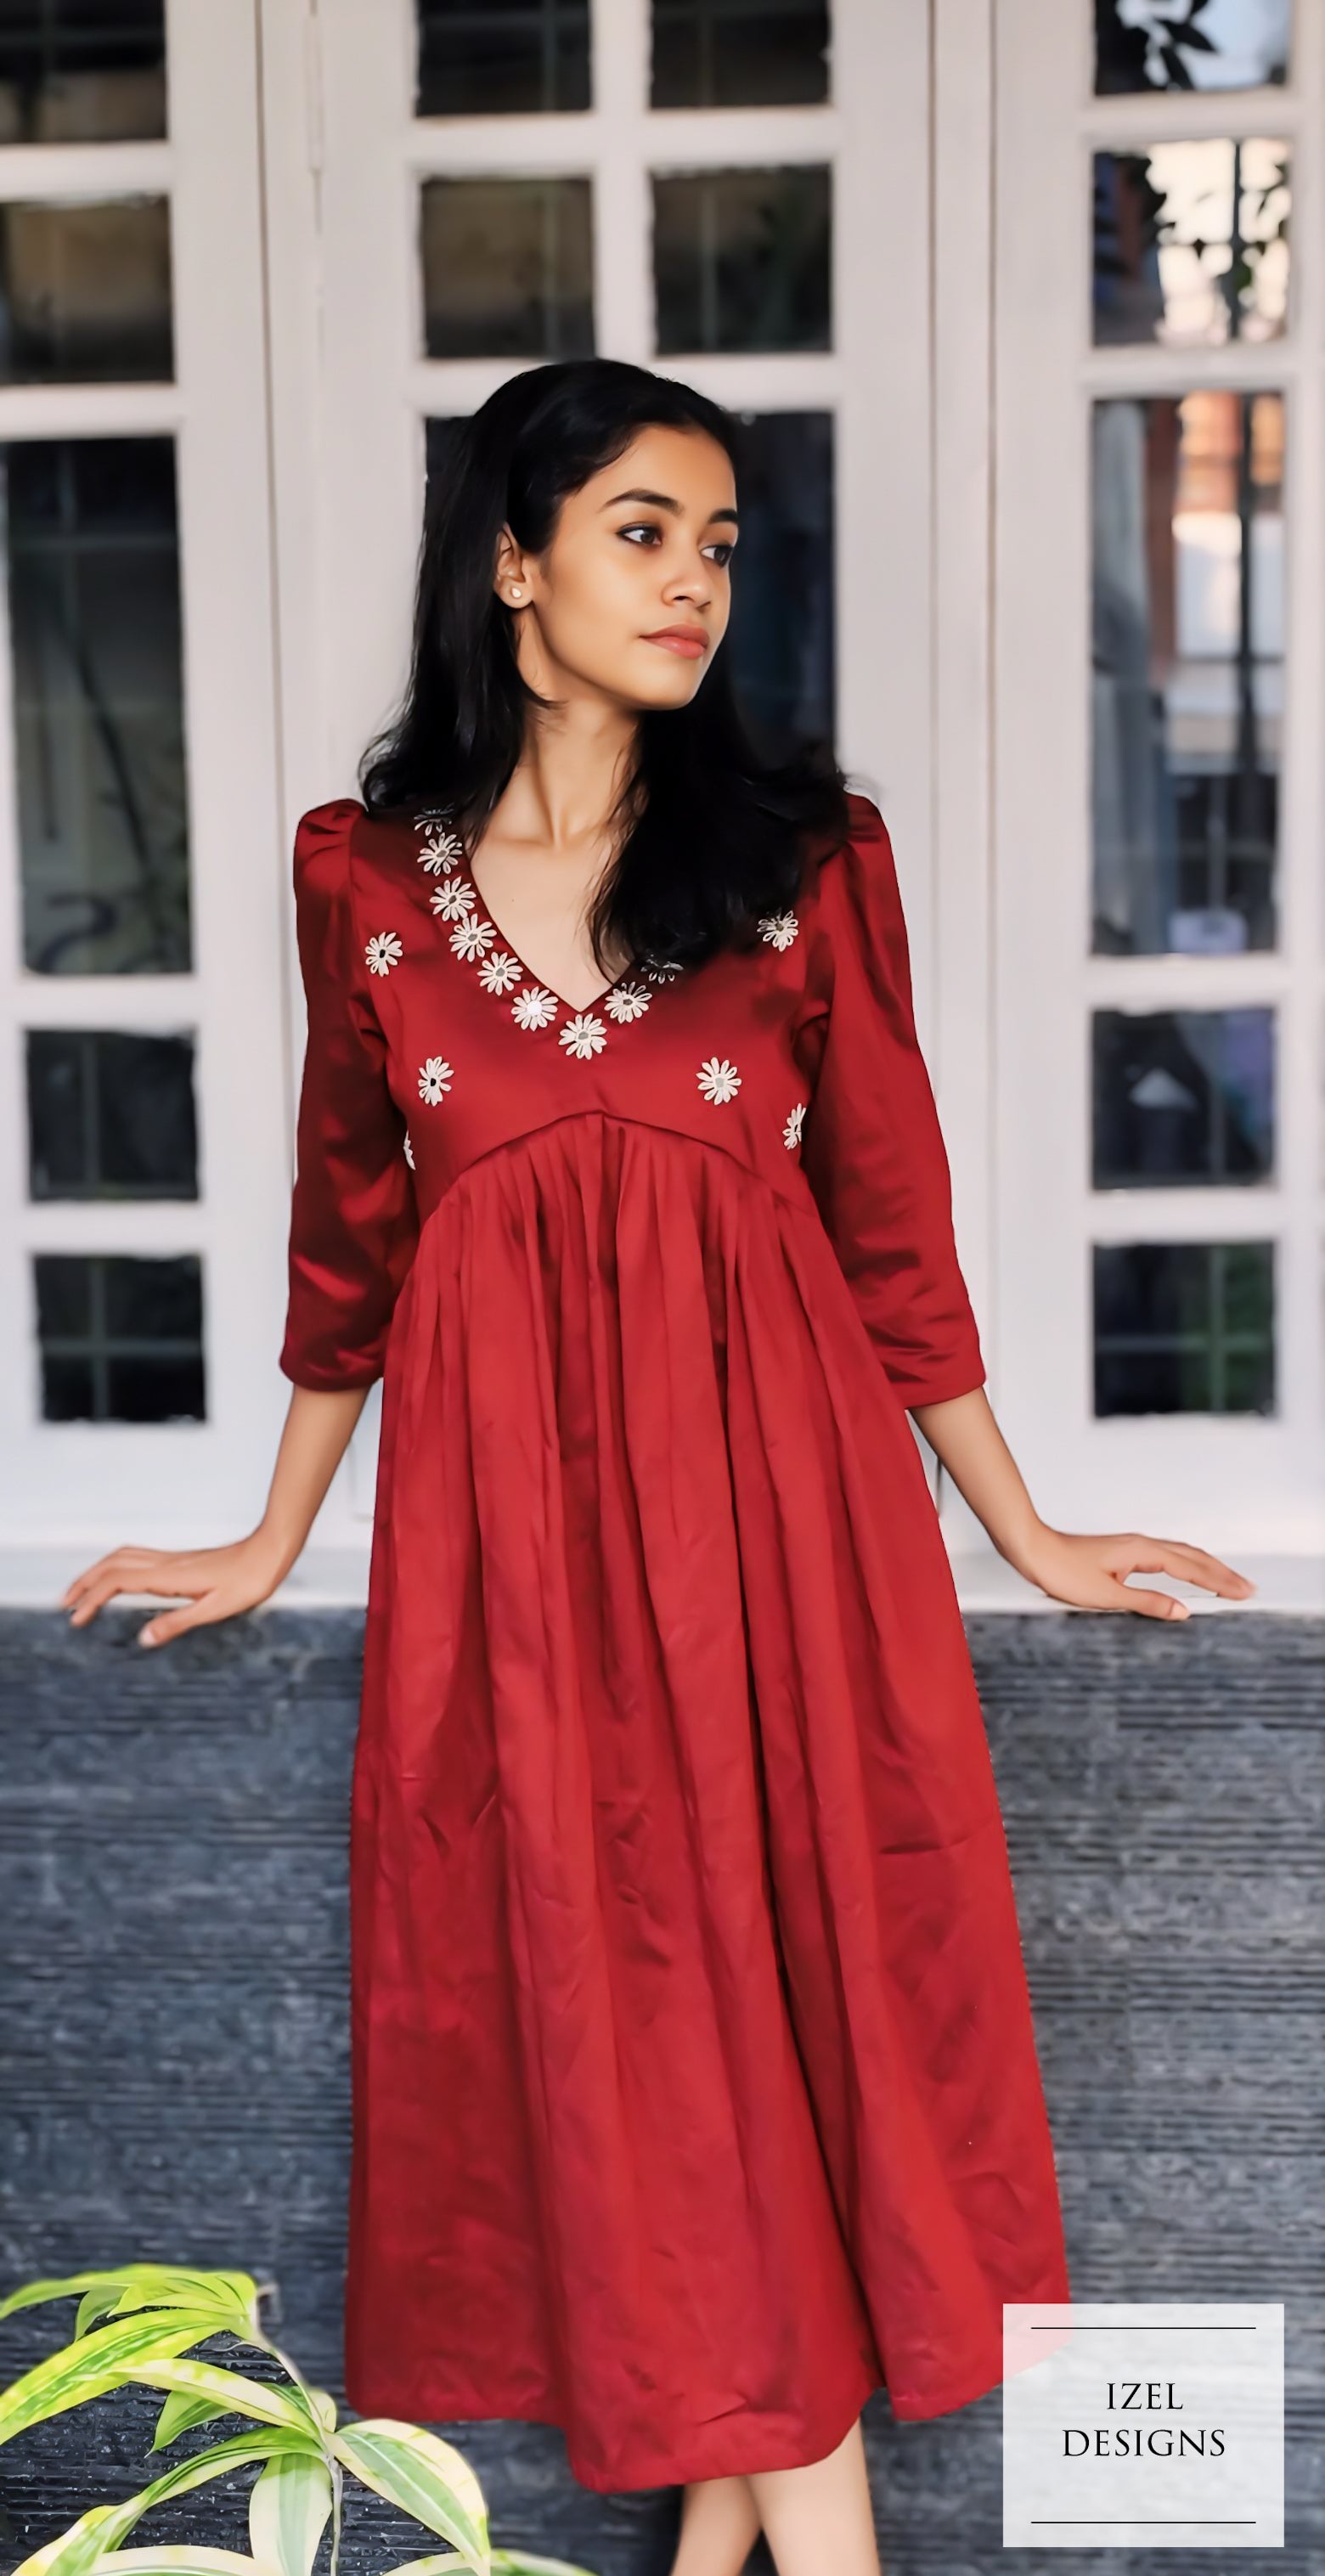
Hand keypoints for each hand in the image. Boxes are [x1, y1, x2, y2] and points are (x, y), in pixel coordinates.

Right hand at [59, 1529, 293, 1647]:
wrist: (270, 1551)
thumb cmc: (249, 1581)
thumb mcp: (215, 1609)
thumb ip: (177, 1623)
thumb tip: (142, 1640)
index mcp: (168, 1576)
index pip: (116, 1583)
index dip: (92, 1599)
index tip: (76, 1619)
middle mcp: (165, 1563)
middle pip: (111, 1565)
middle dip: (84, 1582)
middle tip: (65, 1604)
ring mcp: (171, 1559)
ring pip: (122, 1557)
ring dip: (97, 1571)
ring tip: (82, 1590)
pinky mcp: (180, 1560)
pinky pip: (137, 1558)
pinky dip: (116, 1567)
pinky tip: (119, 1580)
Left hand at [1012, 1523, 1256, 1620]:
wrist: (1034, 1550)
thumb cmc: (1062, 1571)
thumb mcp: (1106, 1595)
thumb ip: (1147, 1603)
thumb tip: (1183, 1611)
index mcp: (1142, 1552)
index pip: (1191, 1568)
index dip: (1219, 1581)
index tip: (1243, 1592)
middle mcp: (1142, 1544)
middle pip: (1193, 1557)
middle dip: (1221, 1573)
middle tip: (1247, 1588)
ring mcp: (1133, 1546)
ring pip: (1181, 1554)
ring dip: (1206, 1567)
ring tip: (1227, 1580)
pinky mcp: (1124, 1551)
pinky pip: (1166, 1556)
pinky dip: (1186, 1564)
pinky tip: (1187, 1572)